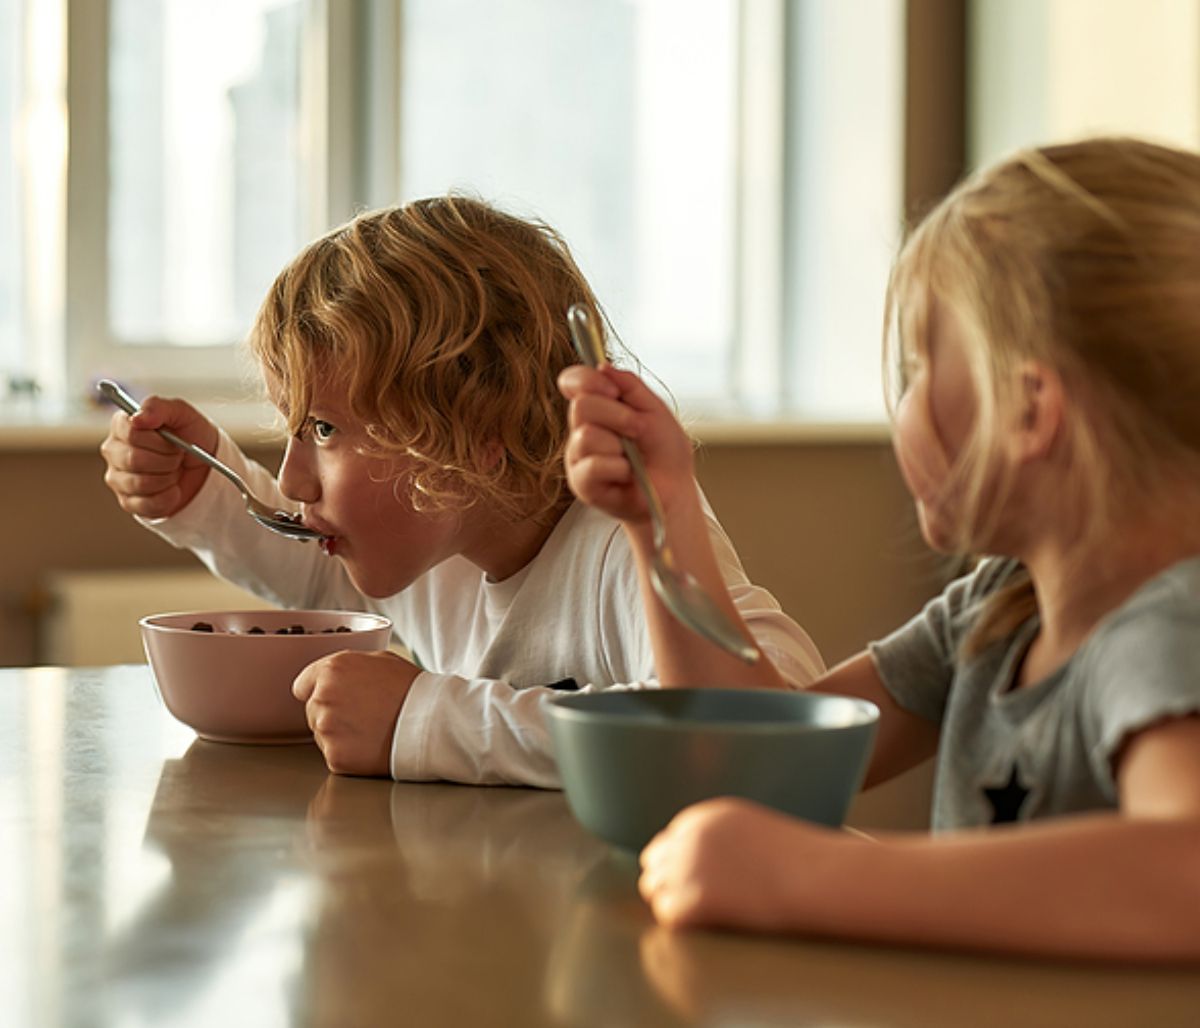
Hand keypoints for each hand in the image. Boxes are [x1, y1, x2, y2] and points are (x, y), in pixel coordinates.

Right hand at [100, 395, 219, 518]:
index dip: (159, 439)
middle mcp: (114, 451)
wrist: (209, 465)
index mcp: (123, 425)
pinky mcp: (129, 502)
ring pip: (140, 483)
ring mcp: (118, 478)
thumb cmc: (191, 435)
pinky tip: (174, 488)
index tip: (173, 439)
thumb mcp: (182, 413)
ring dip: (168, 478)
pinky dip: (169, 497)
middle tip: (178, 456)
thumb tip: (137, 417)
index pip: (131, 433)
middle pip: (134, 459)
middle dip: (167, 459)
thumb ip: (158, 407)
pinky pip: (148, 505)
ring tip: (174, 470)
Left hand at [292, 650, 420, 776]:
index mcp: (331, 670)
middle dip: (333, 713)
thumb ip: (347, 666)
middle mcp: (323, 698)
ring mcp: (327, 730)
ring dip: (339, 734)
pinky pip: (334, 756)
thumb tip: (330, 676)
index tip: (335, 699)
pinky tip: (371, 745)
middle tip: (363, 715)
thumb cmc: (410, 689)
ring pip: (321, 735)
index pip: (303, 686)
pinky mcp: (336, 757)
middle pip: (313, 711)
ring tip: (370, 730)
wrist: (430, 721)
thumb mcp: (380, 659)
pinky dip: (349, 754)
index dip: (320, 692)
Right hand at [557, 364, 695, 527]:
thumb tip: (603, 367)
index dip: (585, 379)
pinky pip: (592, 466)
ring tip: (633, 458)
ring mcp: (579, 457)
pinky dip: (618, 468)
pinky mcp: (582, 483)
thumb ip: (630, 386)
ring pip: (586, 436)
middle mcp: (583, 429)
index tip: (612, 390)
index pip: (573, 382)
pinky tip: (627, 475)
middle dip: (617, 415)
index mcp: (598, 408)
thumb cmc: (665, 454)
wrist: (674, 491)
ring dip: (619, 445)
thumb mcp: (655, 410)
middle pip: (581, 405)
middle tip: (638, 430)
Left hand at [638, 797, 846, 931]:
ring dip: (674, 905)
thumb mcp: (752, 831)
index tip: (695, 885)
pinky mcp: (694, 897)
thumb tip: (699, 867)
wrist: (819, 878)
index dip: (678, 866)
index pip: (667, 841)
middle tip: (695, 906)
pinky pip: (667, 915)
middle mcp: (690, 835)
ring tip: (705, 918)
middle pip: (653, 864)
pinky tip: (708, 926)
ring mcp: (689, 865)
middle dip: (669, 884)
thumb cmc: (799, 863)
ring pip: (654, 890)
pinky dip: (683, 925)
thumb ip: (719, 840)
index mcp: (706, 816)